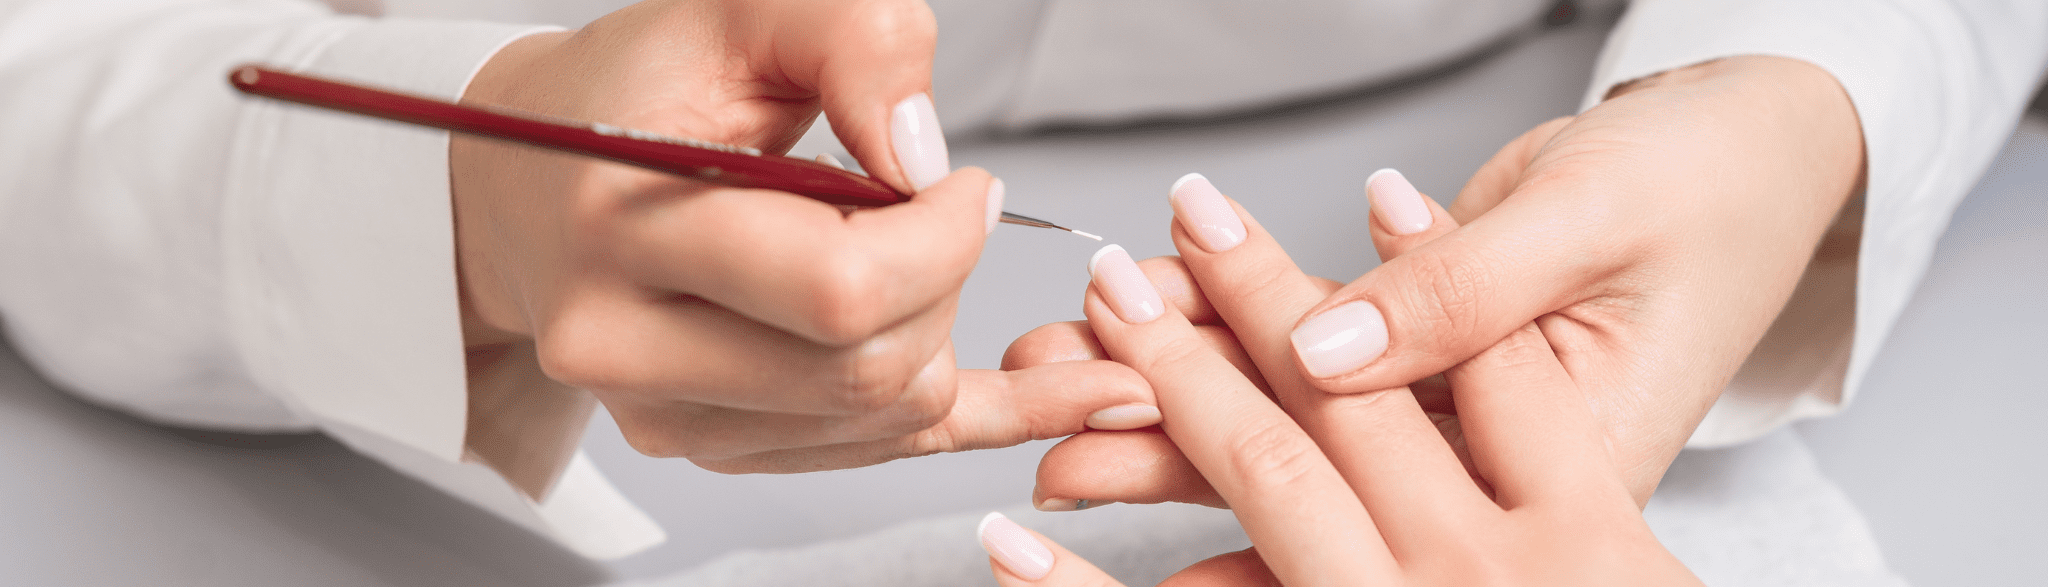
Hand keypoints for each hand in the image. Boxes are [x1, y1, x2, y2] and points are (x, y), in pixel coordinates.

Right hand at [450, 0, 1154, 486]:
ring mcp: (664, 413)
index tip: (959, 181)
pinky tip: (1051, 394)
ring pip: (881, 416)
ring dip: (938, 331)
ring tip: (906, 253)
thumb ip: (851, 37)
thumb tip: (922, 155)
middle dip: (946, 281)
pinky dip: (974, 414)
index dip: (943, 236)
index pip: (840, 289)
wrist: (529, 184)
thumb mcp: (740, 13)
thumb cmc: (632, 93)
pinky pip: (879, 452)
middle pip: (868, 366)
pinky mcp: (709, 446)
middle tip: (935, 210)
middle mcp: (624, 345)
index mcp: (621, 227)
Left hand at [1012, 55, 1864, 502]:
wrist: (1757, 161)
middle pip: (1311, 474)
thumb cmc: (1708, 188)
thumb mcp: (1593, 223)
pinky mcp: (1424, 398)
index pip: (1378, 460)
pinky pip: (1313, 396)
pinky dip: (1220, 361)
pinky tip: (1130, 359)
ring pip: (1295, 445)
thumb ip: (1461, 295)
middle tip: (1055, 423)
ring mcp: (1455, 451)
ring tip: (1059, 394)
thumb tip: (1322, 348)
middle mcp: (1496, 487)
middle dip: (1168, 441)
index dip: (1239, 425)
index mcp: (1566, 470)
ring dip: (1170, 412)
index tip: (1128, 385)